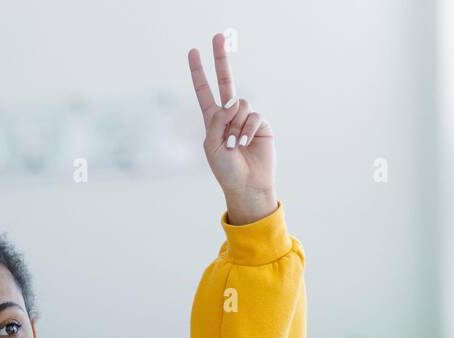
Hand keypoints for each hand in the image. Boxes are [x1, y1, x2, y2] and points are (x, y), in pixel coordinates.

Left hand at [187, 33, 276, 224]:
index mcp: (212, 120)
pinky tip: (245, 143)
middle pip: (225, 80)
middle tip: (217, 36)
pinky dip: (247, 128)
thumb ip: (218, 120)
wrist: (247, 185)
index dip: (198, 73)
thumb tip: (233, 100)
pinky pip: (253, 115)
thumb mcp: (212, 145)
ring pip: (240, 104)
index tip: (193, 52)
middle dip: (221, 58)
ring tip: (235, 144)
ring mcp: (245, 118)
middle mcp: (229, 115)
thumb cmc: (226, 169)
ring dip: (236, 124)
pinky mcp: (261, 124)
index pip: (204, 91)